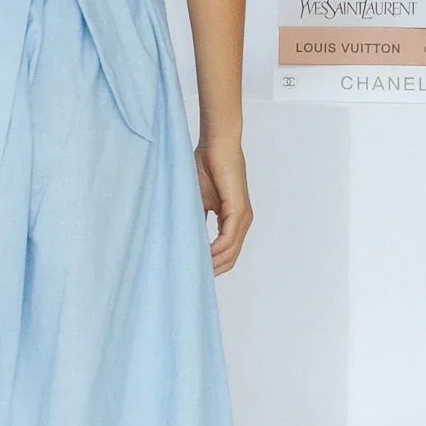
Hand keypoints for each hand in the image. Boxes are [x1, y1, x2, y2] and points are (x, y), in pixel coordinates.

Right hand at [194, 141, 252, 275]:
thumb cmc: (205, 167)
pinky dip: (214, 251)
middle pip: (229, 258)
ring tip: (191, 272)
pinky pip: (227, 240)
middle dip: (211, 271)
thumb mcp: (196, 200)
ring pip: (229, 253)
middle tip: (190, 280)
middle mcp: (241, 222)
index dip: (211, 265)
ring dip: (211, 264)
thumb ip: (194, 220)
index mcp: (233, 219)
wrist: (216, 145)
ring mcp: (242, 217)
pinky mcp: (238, 211)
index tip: (193, 274)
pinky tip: (200, 257)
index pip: (226, 252)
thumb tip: (183, 240)